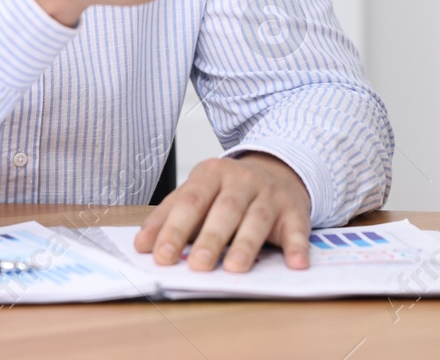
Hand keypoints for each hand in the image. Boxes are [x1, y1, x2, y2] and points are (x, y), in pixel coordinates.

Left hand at [134, 153, 311, 272]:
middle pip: (224, 210)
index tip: (161, 256)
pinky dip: (298, 247)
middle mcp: (242, 181)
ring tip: (234, 269)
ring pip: (257, 219)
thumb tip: (142, 246)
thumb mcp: (196, 193)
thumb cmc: (228, 191)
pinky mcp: (294, 211)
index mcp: (211, 174)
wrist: (277, 170)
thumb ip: (168, 216)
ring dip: (246, 245)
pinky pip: (297, 229)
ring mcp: (270, 195)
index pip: (190, 202)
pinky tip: (296, 264)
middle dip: (210, 239)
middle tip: (197, 266)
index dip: (174, 229)